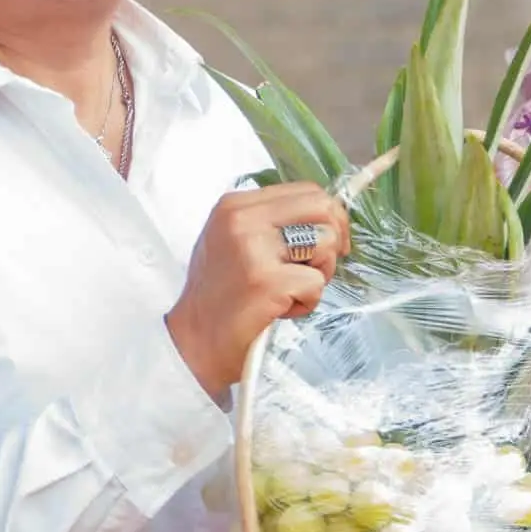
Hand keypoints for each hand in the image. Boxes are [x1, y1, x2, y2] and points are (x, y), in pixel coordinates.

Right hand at [167, 183, 349, 399]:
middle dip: (334, 240)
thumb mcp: (235, 240)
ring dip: (319, 274)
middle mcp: (242, 220)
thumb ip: (273, 222)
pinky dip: (307, 303)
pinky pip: (316, 283)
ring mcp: (253, 250)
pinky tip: (280, 310)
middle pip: (323, 209)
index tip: (328, 242)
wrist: (196, 340)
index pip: (307, 191)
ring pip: (326, 243)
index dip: (330, 217)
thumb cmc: (220, 294)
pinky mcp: (267, 282)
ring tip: (290, 291)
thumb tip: (329, 215)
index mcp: (235, 205)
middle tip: (319, 267)